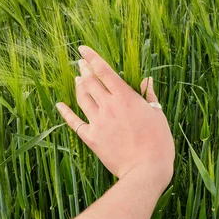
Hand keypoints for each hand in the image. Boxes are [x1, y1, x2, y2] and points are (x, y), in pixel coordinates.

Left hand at [56, 46, 174, 184]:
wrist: (146, 169)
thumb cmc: (158, 142)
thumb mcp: (158, 114)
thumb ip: (148, 95)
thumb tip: (146, 80)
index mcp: (125, 97)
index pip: (105, 71)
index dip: (92, 58)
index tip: (83, 49)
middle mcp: (108, 106)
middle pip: (91, 82)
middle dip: (84, 69)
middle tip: (80, 62)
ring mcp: (98, 122)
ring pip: (82, 98)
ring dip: (78, 86)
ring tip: (77, 78)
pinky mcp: (92, 138)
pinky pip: (75, 123)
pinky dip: (66, 113)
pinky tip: (60, 105)